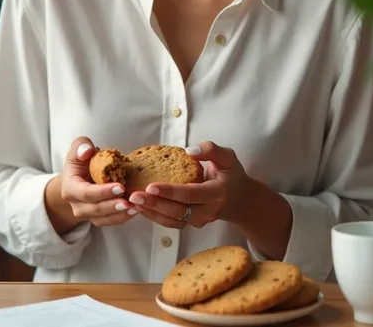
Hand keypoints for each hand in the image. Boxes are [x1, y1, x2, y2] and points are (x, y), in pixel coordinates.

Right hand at [59, 137, 136, 227]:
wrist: (78, 179)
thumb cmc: (80, 162)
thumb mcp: (77, 150)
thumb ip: (80, 146)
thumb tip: (87, 150)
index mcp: (70, 189)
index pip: (86, 193)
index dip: (103, 192)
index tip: (120, 187)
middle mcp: (77, 206)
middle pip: (95, 209)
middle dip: (113, 206)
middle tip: (129, 201)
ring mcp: (88, 214)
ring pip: (103, 219)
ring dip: (121, 214)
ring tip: (136, 207)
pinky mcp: (98, 218)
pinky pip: (110, 222)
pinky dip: (123, 217)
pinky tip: (136, 210)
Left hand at [127, 141, 249, 229]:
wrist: (241, 201)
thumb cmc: (232, 174)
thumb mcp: (227, 156)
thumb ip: (210, 150)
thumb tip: (188, 151)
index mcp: (218, 193)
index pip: (192, 194)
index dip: (171, 191)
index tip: (151, 185)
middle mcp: (208, 211)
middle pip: (179, 210)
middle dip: (155, 204)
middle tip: (134, 196)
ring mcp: (200, 220)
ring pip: (172, 220)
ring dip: (151, 212)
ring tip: (131, 203)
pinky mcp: (191, 223)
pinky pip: (171, 222)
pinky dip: (154, 216)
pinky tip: (139, 208)